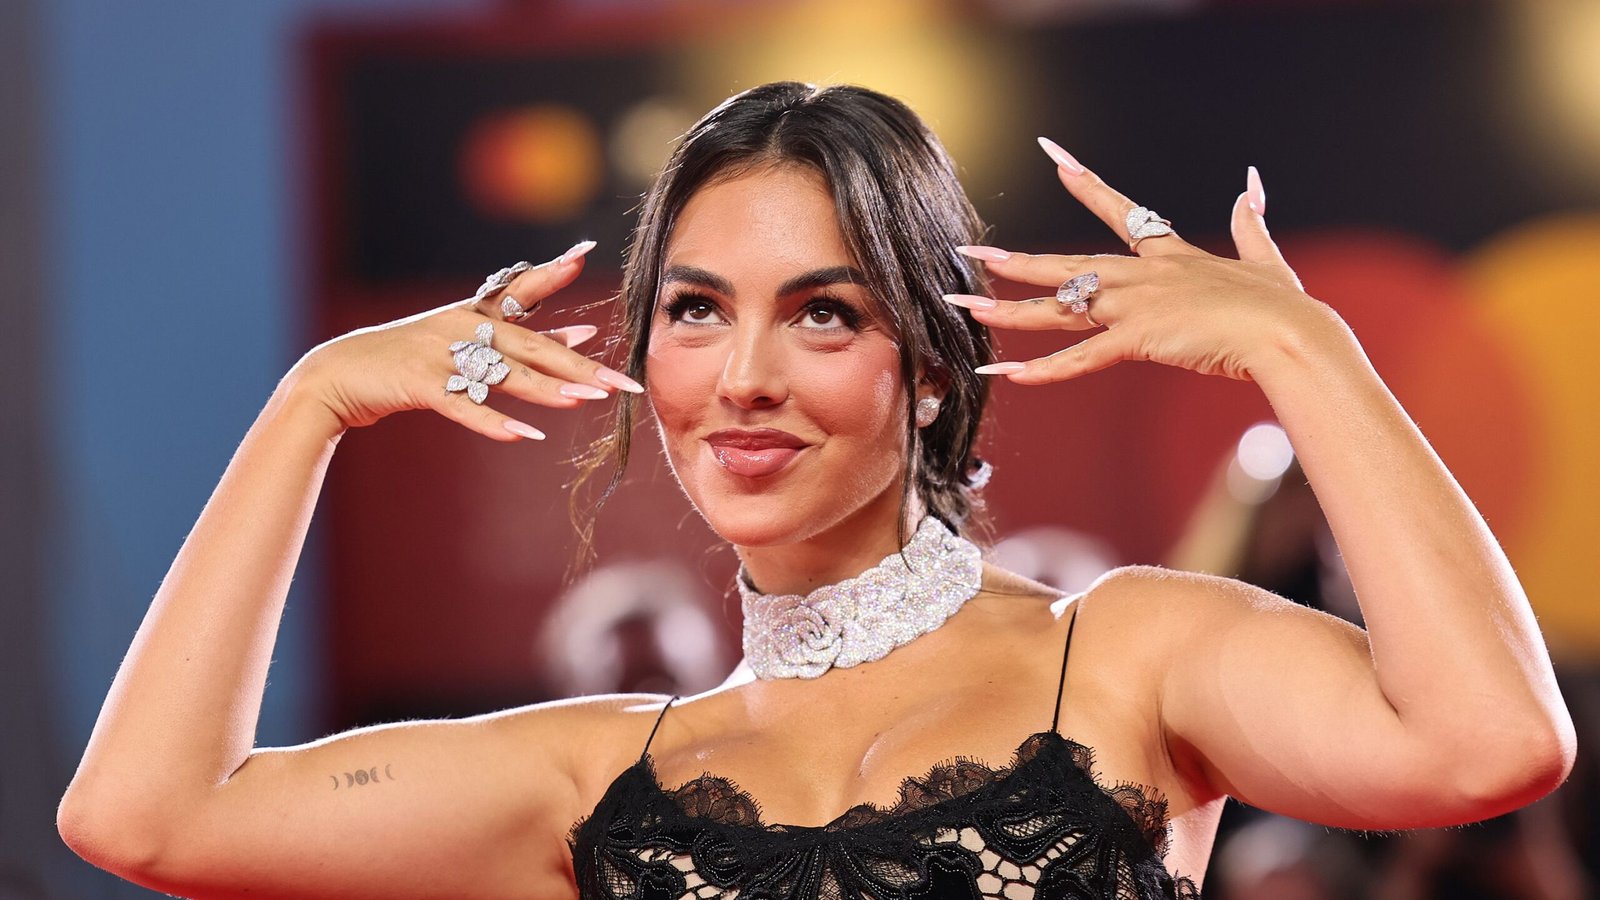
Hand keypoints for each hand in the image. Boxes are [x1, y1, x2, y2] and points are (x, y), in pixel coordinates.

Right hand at [287, 241, 641, 440]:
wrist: (338, 375)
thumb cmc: (410, 359)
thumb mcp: (465, 341)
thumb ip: (524, 338)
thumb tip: (584, 336)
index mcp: (473, 313)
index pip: (521, 288)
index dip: (552, 273)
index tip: (585, 255)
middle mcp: (460, 327)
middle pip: (529, 345)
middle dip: (578, 363)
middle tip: (622, 378)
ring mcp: (438, 354)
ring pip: (503, 375)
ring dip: (547, 389)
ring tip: (587, 400)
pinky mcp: (418, 384)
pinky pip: (463, 406)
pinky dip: (493, 421)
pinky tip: (524, 436)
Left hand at [946, 142, 1337, 383]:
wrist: (1290, 331)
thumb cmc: (1281, 304)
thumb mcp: (1264, 257)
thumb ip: (1250, 223)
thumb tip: (1252, 185)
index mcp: (1169, 254)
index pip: (1120, 211)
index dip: (1086, 185)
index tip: (1056, 159)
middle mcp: (1143, 273)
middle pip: (1066, 265)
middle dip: (1015, 260)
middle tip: (971, 254)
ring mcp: (1137, 303)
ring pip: (1059, 307)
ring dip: (1010, 311)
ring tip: (966, 311)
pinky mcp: (1140, 337)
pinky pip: (1082, 357)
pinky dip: (1046, 369)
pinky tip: (1010, 376)